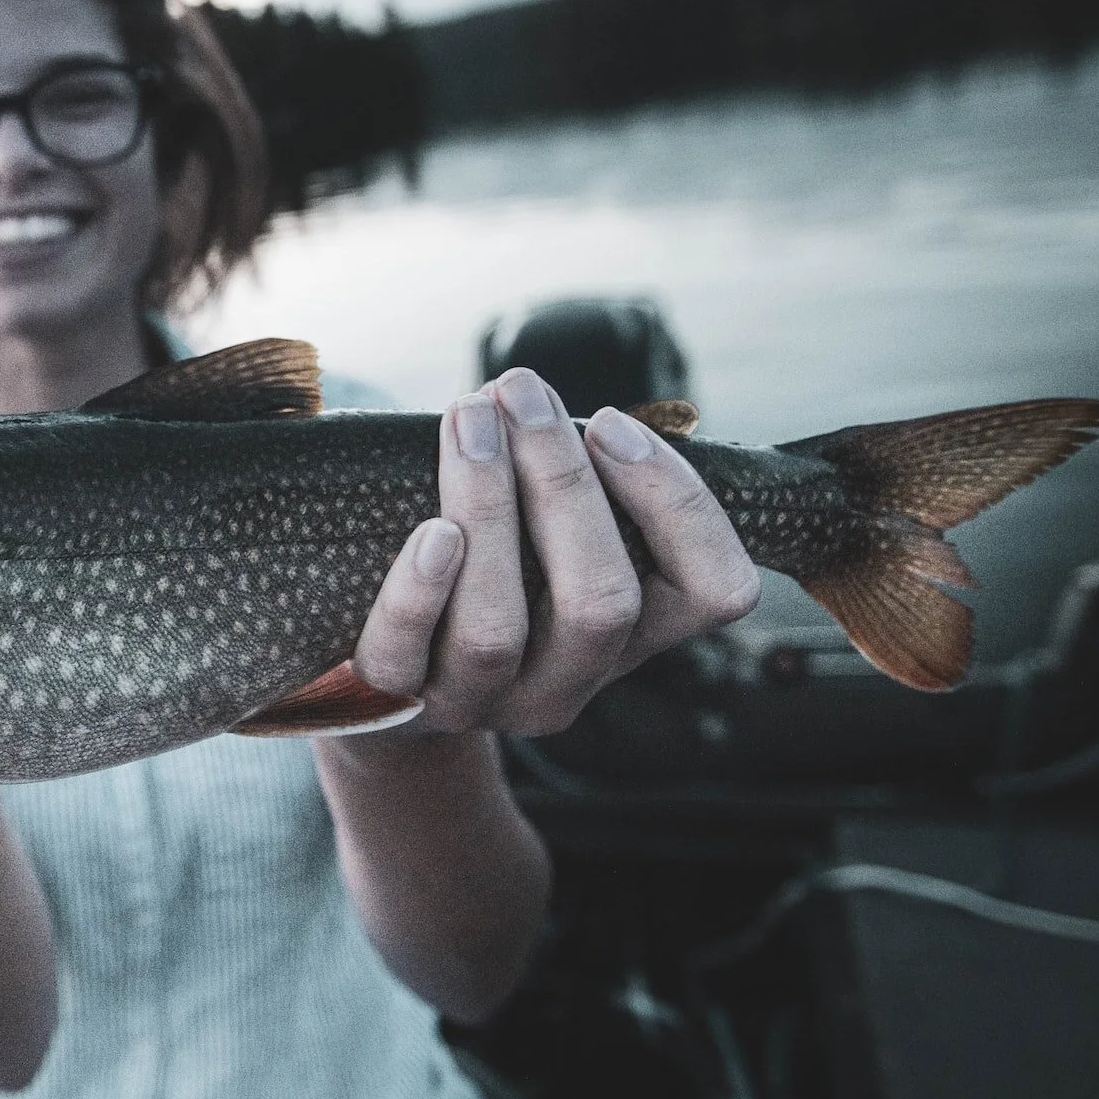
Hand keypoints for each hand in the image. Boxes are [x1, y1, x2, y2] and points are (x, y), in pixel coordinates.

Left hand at [351, 367, 759, 736]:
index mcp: (628, 642)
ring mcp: (476, 703)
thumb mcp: (547, 545)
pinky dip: (419, 592)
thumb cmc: (483, 577)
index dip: (678, 503)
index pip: (713, 591)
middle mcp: (562, 686)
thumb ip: (569, 489)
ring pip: (497, 628)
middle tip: (519, 391)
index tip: (610, 422)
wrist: (384, 687)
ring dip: (488, 507)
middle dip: (563, 482)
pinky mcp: (393, 707)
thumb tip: (533, 396)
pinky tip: (431, 529)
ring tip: (468, 419)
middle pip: (601, 603)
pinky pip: (401, 661)